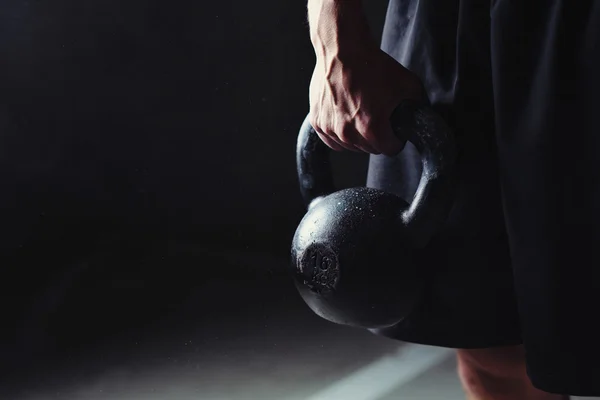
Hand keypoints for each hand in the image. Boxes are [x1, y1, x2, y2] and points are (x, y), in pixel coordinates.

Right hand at [309, 43, 424, 155]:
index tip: (394, 131)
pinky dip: (339, 134)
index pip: (390, 149)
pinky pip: (332, 140)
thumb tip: (421, 116)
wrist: (342, 49)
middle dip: (377, 137)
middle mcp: (349, 133)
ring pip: (350, 147)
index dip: (396, 139)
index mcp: (372, 128)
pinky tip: (346, 118)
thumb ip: (416, 106)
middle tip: (378, 118)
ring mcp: (331, 128)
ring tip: (361, 114)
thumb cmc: (371, 64)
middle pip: (370, 149)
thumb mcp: (407, 84)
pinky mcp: (317, 122)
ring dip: (358, 136)